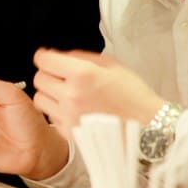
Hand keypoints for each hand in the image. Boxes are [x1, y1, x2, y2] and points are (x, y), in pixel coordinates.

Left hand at [32, 48, 164, 136]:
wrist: (148, 127)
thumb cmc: (133, 95)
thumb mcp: (111, 65)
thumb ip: (81, 57)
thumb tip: (57, 55)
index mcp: (82, 74)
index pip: (43, 60)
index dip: (45, 57)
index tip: (49, 59)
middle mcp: (71, 95)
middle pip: (39, 79)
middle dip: (48, 74)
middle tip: (60, 77)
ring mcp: (68, 116)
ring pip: (40, 99)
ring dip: (49, 94)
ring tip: (65, 95)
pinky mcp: (69, 133)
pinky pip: (50, 117)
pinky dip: (56, 112)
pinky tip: (73, 110)